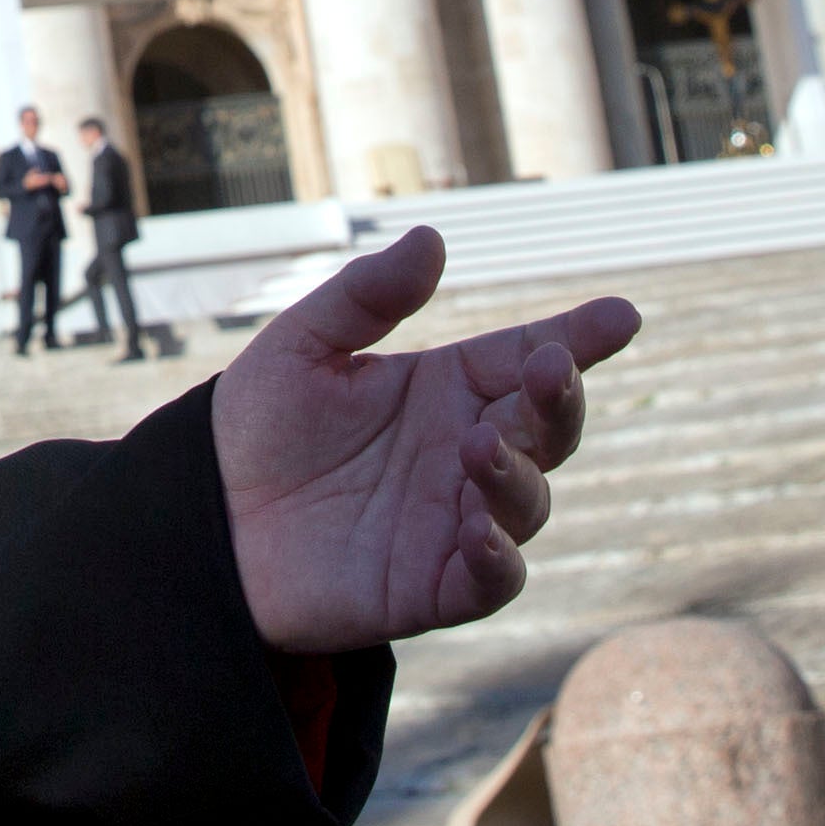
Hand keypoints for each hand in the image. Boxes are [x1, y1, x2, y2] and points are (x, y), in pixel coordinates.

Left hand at [212, 227, 635, 655]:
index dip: (579, 337)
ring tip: (477, 444)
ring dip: (517, 473)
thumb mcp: (301, 346)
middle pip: (547, 427)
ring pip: (528, 502)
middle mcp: (465, 451)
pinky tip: (477, 530)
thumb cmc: (256, 427)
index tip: (620, 317)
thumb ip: (366, 296)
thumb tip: (432, 239)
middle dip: (560, 398)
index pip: (526, 357)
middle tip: (548, 368)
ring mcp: (454, 521)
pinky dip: (498, 559)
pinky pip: (491, 580)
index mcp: (447, 388)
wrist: (204, 519)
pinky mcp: (431, 587)